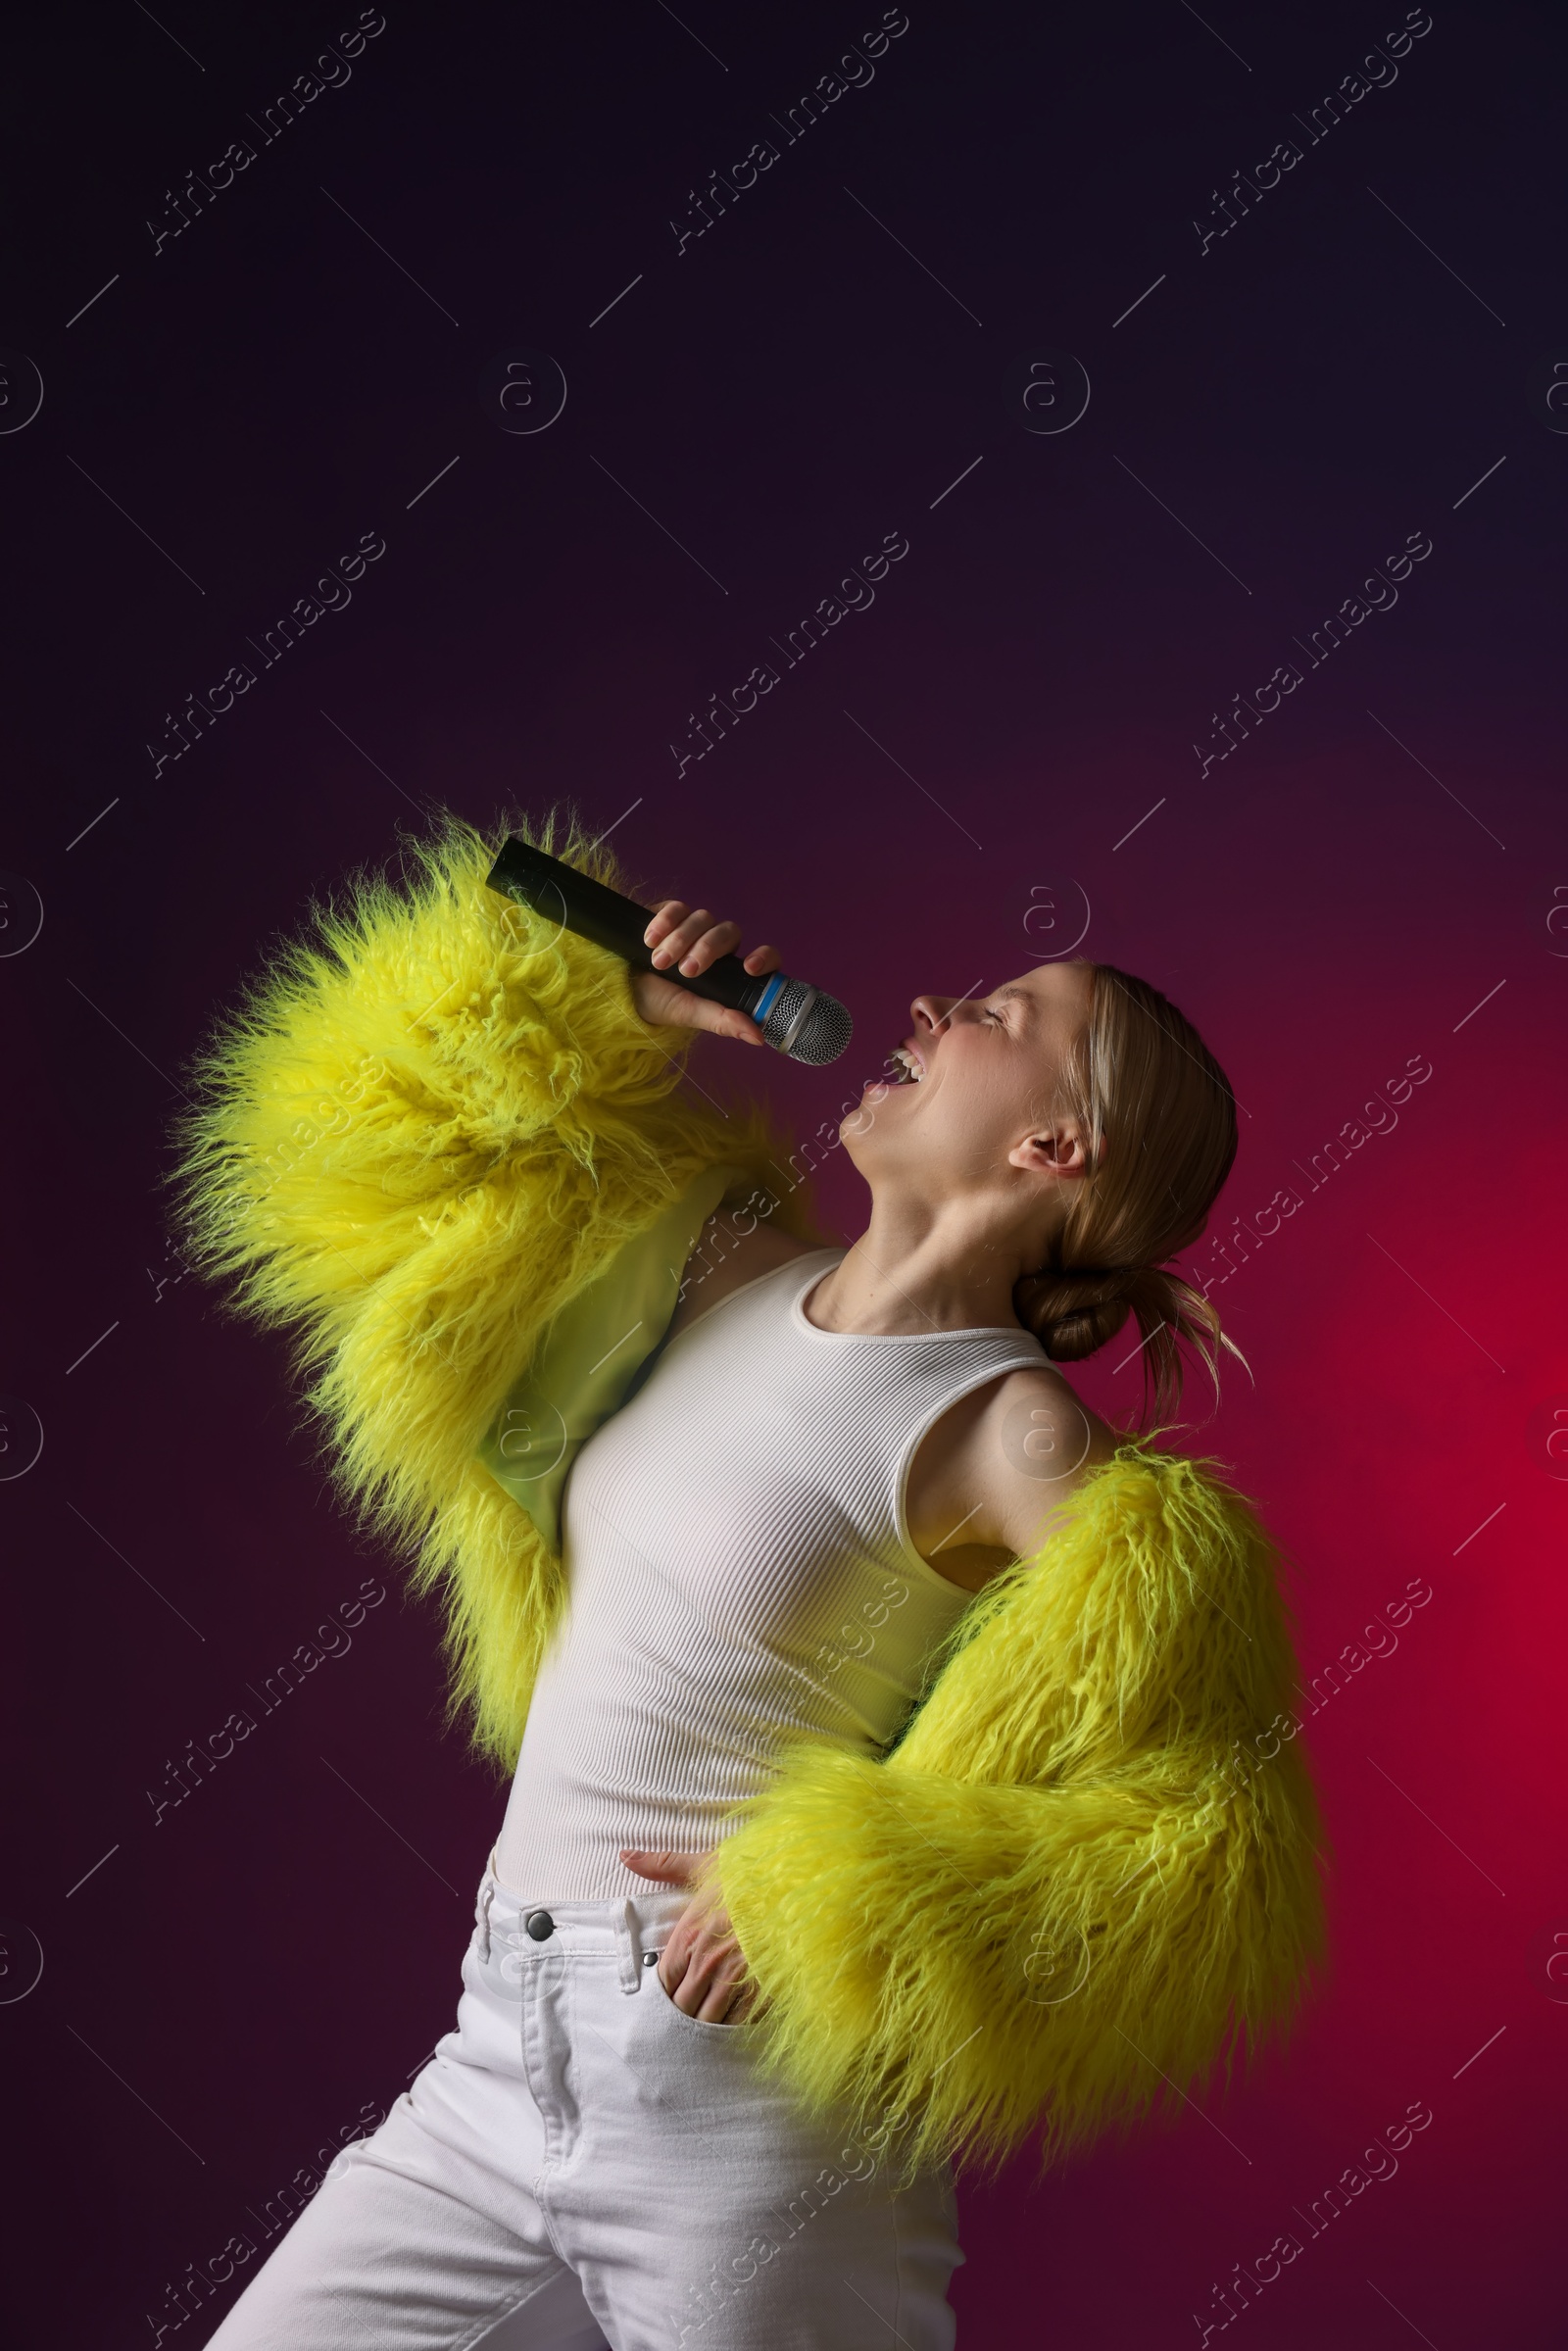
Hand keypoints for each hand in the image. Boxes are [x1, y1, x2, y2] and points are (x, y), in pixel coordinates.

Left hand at [620, 1847, 759, 2021]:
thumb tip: (626, 1856)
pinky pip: (737, 2022)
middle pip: (682, 2006)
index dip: (661, 1996)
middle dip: (680, 2017)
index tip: (662, 2002)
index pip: (663, 1981)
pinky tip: (731, 2028)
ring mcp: (734, 1979)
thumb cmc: (750, 1875)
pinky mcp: (760, 1991)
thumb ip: (663, 1865)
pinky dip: (732, 2028)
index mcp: (690, 1935)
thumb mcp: (705, 1865)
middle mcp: (707, 1961)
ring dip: (703, 2028)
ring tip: (700, 2037)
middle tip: (678, 2027)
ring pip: (707, 2020)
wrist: (798, 1885)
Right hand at [630, 901, 779, 1048]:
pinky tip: (649, 940)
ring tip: (659, 962)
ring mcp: (695, 927)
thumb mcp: (692, 1014)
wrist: (621, 989)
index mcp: (730, 971)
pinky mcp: (671, 914)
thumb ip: (723, 1021)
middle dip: (707, 949)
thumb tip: (758, 1037)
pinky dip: (664, 922)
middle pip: (728, 932)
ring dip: (680, 940)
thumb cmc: (660, 1003)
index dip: (764, 956)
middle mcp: (716, 945)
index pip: (763, 956)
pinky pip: (677, 908)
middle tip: (686, 971)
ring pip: (703, 918)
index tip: (750, 967)